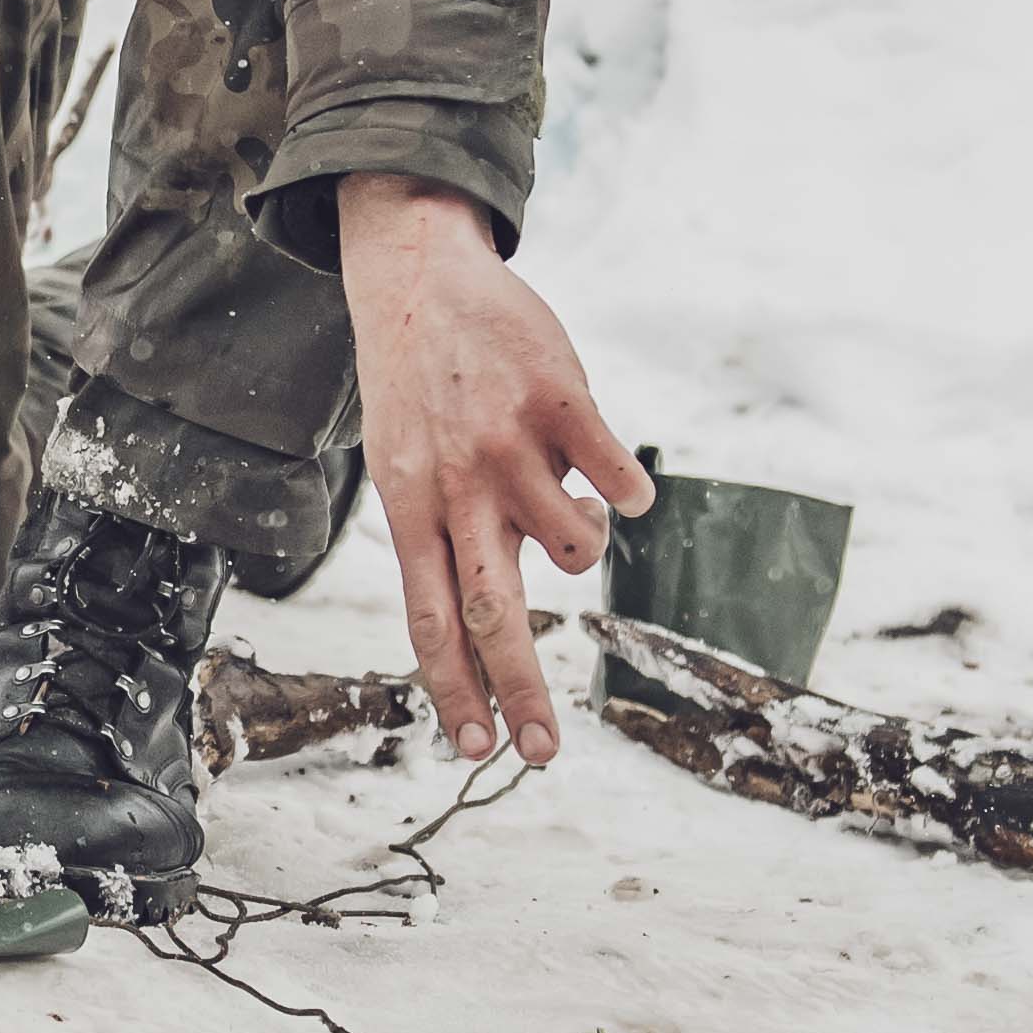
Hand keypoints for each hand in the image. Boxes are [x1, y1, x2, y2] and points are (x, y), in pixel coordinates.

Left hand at [334, 173, 648, 767]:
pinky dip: (626, 489)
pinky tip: (618, 481)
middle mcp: (457, 489)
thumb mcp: (406, 465)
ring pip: (577, 548)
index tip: (478, 750)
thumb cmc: (420, 386)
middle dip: (521, 694)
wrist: (419, 278)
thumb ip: (452, 531)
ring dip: (587, 542)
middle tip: (543, 754)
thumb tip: (528, 591)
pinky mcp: (558, 400)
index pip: (430, 623)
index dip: (455, 690)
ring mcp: (508, 446)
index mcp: (413, 510)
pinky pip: (613, 473)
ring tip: (575, 501)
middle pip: (493, 617)